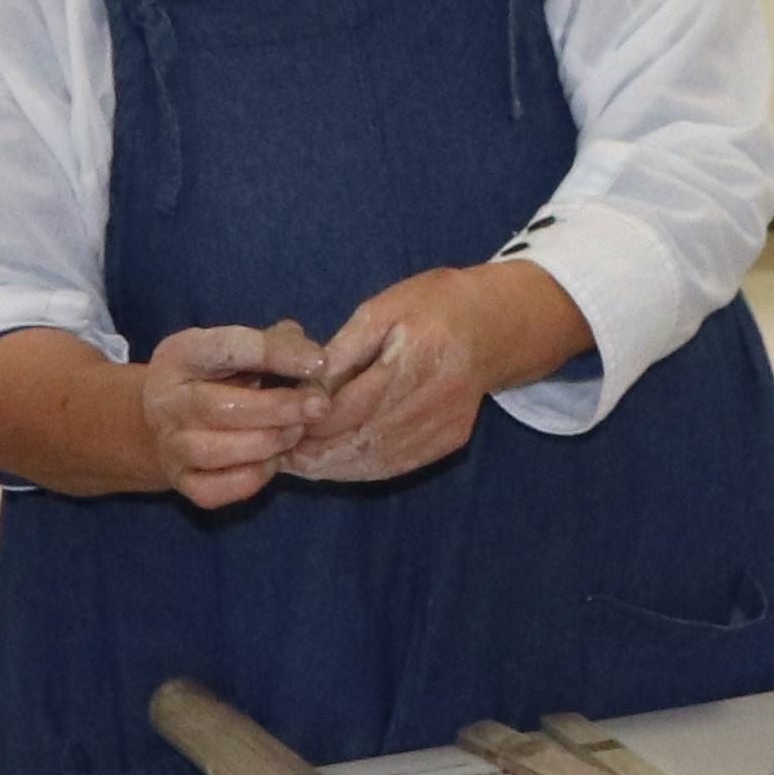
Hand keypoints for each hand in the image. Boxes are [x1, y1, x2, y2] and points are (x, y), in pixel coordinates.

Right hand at [139, 323, 329, 506]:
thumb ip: (274, 344)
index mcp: (182, 354)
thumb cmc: (213, 377)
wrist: (165, 420)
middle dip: (278, 408)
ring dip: (266, 444)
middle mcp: (167, 400)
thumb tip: (312, 356)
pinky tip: (272, 462)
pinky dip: (250, 479)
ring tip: (297, 433)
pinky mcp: (180, 480)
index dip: (276, 354)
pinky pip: (214, 489)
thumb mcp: (236, 349)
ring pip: (215, 451)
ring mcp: (169, 444)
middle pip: (218, 408)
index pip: (227, 349)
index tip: (319, 362)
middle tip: (319, 407)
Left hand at [283, 261, 589, 485]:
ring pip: (380, 460)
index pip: (353, 405)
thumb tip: (308, 383)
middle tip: (278, 455)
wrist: (495, 324)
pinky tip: (336, 466)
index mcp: (416, 359)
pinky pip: (399, 463)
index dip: (313, 423)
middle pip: (364, 439)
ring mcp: (446, 424)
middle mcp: (435, 398)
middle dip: (317, 453)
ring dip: (336, 468)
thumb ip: (345, 347)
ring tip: (299, 466)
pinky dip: (364, 469)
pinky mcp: (451, 440)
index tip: (279, 426)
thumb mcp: (384, 308)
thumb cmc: (433, 305)